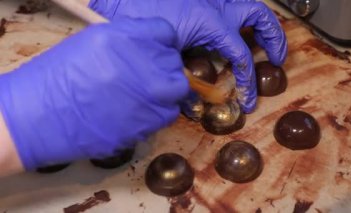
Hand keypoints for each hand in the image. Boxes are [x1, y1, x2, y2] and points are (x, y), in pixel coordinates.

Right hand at [0, 17, 188, 169]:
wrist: (38, 117)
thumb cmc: (57, 78)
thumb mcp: (90, 43)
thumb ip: (125, 42)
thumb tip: (147, 48)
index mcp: (125, 38)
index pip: (164, 32)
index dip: (160, 43)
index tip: (155, 52)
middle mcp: (143, 65)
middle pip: (173, 61)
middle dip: (162, 67)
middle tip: (146, 76)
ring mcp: (148, 95)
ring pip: (177, 88)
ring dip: (165, 91)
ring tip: (144, 95)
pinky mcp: (147, 123)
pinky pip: (168, 113)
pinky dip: (159, 111)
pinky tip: (141, 112)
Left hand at [89, 0, 286, 112]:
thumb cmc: (137, 17)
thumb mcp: (164, 54)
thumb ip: (182, 79)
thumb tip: (192, 103)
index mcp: (211, 22)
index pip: (240, 55)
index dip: (247, 81)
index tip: (248, 100)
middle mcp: (216, 5)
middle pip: (258, 16)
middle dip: (274, 38)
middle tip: (277, 59)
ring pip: (245, 4)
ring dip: (259, 23)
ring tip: (264, 42)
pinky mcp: (199, 0)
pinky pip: (226, 5)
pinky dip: (236, 19)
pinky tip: (231, 31)